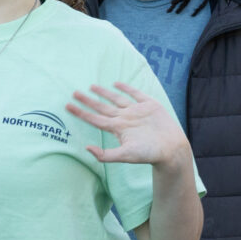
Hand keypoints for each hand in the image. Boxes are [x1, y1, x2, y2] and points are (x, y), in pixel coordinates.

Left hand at [66, 82, 190, 168]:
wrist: (172, 150)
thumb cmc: (149, 154)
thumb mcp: (126, 155)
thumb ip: (106, 155)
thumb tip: (86, 149)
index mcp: (117, 128)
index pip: (95, 118)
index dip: (81, 112)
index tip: (67, 106)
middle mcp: (124, 118)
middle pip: (102, 107)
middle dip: (88, 100)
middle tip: (74, 92)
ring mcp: (136, 111)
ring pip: (116, 99)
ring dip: (104, 93)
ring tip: (92, 86)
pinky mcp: (150, 106)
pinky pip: (136, 94)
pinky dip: (126, 88)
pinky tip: (117, 84)